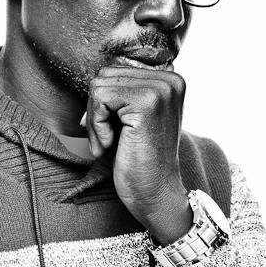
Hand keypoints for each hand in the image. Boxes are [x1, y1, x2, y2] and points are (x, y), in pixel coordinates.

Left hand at [85, 65, 192, 244]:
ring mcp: (161, 89)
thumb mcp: (131, 118)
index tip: (114, 133)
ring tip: (111, 144)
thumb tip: (95, 72)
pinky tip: (112, 146)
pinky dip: (96, 126)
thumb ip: (123, 91)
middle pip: (104, 75)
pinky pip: (99, 98)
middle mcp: (170, 79)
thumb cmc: (138, 160)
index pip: (114, 72)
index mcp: (169, 80)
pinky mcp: (147, 102)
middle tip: (109, 141)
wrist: (155, 194)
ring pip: (99, 85)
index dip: (103, 105)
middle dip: (97, 111)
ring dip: (95, 120)